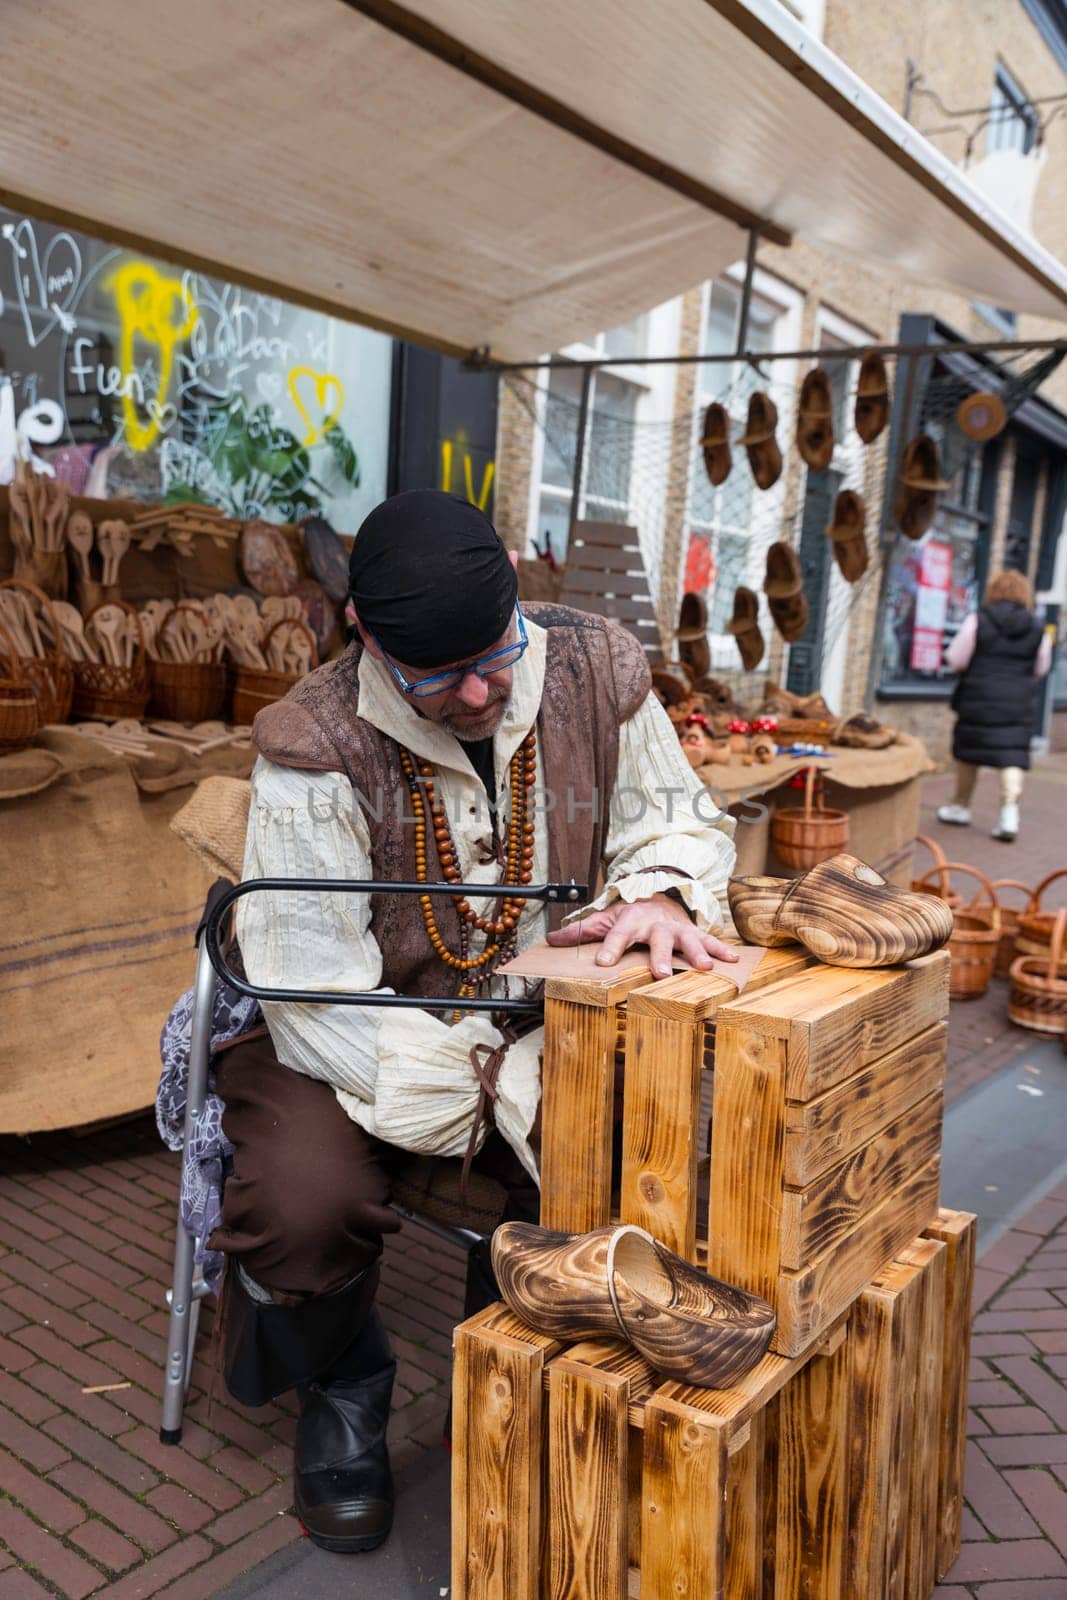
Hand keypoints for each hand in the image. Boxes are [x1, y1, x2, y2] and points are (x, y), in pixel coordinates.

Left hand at [546, 892, 738, 978]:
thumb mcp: (604, 919)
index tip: (602, 963)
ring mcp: (677, 928)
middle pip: (658, 939)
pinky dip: (721, 950)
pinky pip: (709, 940)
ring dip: (696, 953)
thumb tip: (549, 940)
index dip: (610, 947)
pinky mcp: (694, 932)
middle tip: (660, 973)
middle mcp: (656, 924)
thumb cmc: (629, 913)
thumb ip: (581, 931)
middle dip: (660, 955)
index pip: (618, 934)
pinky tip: (732, 961)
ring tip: (704, 967)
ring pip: (687, 939)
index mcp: (631, 920)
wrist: (659, 894)